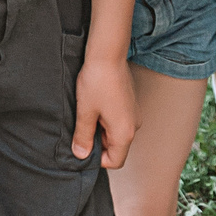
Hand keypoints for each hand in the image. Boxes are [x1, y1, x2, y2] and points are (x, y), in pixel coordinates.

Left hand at [72, 52, 136, 166]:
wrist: (108, 54)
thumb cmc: (97, 82)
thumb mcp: (85, 112)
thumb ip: (83, 136)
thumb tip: (81, 155)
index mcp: (125, 133)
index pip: (115, 161)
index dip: (97, 159)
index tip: (82, 146)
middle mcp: (134, 126)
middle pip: (116, 147)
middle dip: (97, 142)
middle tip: (80, 127)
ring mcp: (133, 114)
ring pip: (115, 133)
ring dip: (100, 129)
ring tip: (86, 113)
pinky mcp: (130, 104)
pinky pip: (118, 120)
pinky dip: (105, 118)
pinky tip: (94, 104)